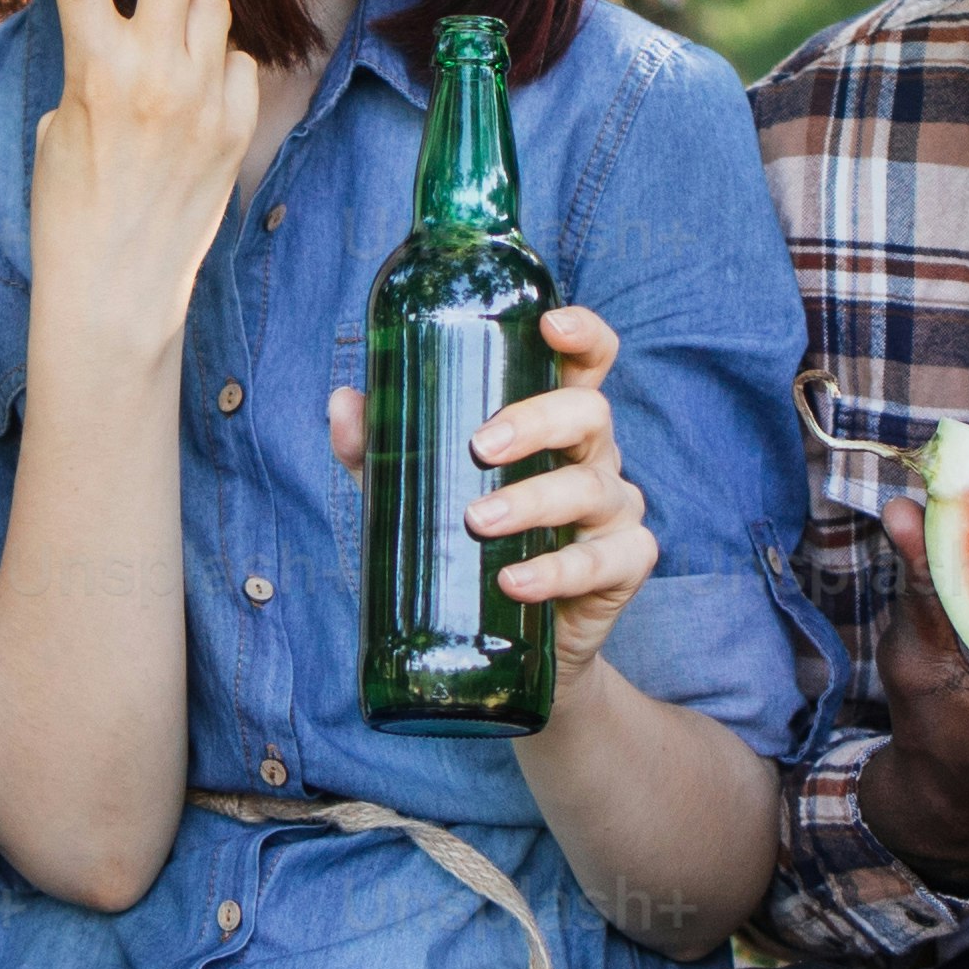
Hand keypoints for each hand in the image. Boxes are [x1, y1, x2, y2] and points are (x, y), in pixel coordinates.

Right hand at [22, 0, 263, 364]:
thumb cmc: (71, 209)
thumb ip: (99, 67)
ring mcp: (203, 98)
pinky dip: (222, 70)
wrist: (117, 288)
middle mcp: (154, 73)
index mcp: (93, 68)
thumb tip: (135, 39)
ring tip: (173, 63)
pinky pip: (239, 63)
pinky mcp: (238, 125)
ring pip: (218, 8)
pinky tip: (197, 114)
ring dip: (199, 15)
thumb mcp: (62, 126)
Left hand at [324, 302, 661, 703]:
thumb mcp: (421, 489)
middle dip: (537, 421)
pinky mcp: (625, 566)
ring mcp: (616, 510)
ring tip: (477, 522)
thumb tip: (343, 403)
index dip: (582, 333)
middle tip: (479, 447)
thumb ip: (382, 449)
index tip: (550, 325)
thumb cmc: (471, 545)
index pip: (587, 362)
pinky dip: (557, 571)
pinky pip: (605, 561)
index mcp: (556, 425)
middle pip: (589, 412)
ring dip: (534, 501)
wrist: (510, 644)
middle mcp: (595, 456)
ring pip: (593, 488)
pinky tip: (513, 582)